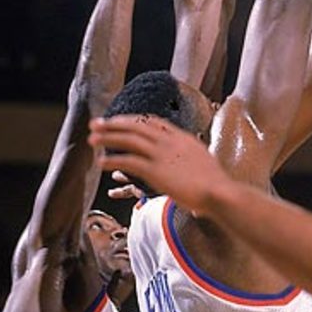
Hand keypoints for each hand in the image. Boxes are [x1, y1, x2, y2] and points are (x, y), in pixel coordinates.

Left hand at [90, 115, 226, 214]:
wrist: (220, 192)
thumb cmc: (216, 185)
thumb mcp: (204, 163)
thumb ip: (192, 160)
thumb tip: (191, 166)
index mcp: (182, 138)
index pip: (154, 122)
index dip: (134, 120)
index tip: (122, 120)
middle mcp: (170, 141)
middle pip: (136, 126)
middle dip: (114, 123)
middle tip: (97, 123)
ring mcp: (161, 154)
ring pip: (128, 139)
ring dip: (108, 137)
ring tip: (92, 138)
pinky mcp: (155, 170)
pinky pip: (128, 161)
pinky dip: (112, 160)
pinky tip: (101, 163)